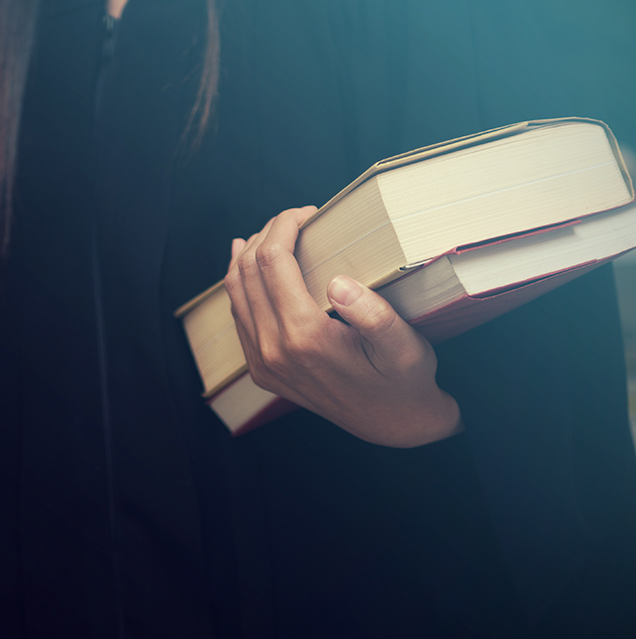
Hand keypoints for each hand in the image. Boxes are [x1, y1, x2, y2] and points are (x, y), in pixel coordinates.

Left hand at [224, 207, 462, 446]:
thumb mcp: (404, 346)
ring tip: (269, 233)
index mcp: (304, 337)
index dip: (283, 227)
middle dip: (266, 234)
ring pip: (235, 292)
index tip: (306, 213)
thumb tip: (337, 281)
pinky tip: (247, 264)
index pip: (272, 262)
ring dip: (247, 255)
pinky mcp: (261, 369)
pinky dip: (240, 283)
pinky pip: (239, 315)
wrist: (393, 425)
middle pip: (247, 271)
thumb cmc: (403, 379)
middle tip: (294, 219)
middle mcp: (273, 350)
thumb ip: (374, 315)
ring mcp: (262, 362)